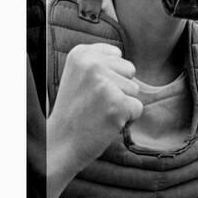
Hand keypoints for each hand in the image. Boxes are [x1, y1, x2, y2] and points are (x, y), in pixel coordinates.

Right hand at [47, 43, 142, 197]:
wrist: (59, 144)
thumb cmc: (74, 111)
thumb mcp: (79, 75)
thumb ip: (102, 62)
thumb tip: (131, 67)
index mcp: (81, 53)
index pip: (117, 55)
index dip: (110, 75)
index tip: (89, 89)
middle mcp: (92, 64)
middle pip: (129, 69)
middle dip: (119, 87)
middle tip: (95, 102)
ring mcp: (104, 83)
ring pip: (134, 89)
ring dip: (122, 103)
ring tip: (99, 112)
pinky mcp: (117, 103)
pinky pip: (137, 107)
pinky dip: (127, 118)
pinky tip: (106, 122)